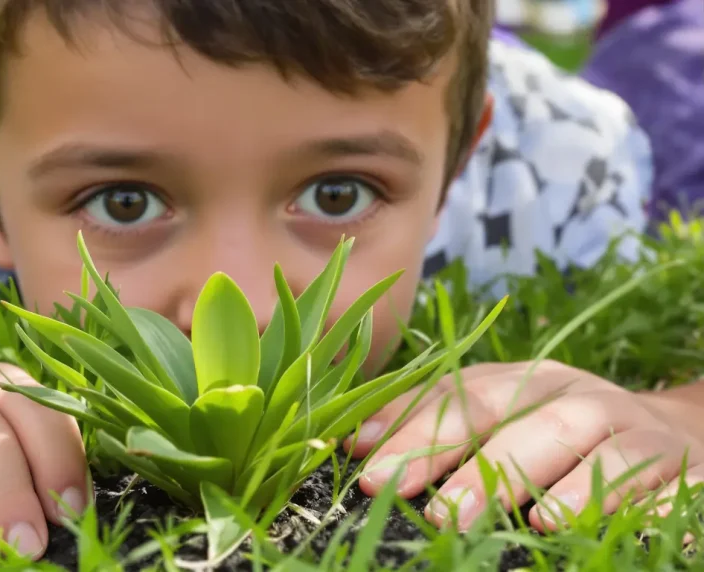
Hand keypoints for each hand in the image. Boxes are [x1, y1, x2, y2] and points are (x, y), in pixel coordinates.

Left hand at [348, 361, 703, 530]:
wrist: (671, 434)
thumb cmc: (556, 430)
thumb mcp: (496, 414)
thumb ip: (427, 421)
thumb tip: (353, 439)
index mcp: (526, 383)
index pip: (465, 404)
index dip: (419, 438)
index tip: (374, 475)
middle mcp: (580, 400)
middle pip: (532, 427)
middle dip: (485, 470)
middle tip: (442, 514)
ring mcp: (637, 434)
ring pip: (607, 453)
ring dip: (573, 489)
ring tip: (539, 522)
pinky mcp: (683, 472)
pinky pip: (671, 491)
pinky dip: (658, 512)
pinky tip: (644, 536)